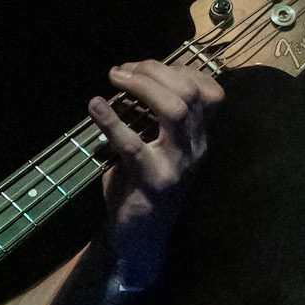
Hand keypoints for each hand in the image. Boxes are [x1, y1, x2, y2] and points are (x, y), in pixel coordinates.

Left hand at [87, 57, 223, 291]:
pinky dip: (112, 121)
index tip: (142, 67)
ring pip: (174, 111)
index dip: (178, 70)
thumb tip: (130, 77)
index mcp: (198, 137)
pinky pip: (134, 145)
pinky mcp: (153, 180)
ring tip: (115, 78)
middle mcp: (196, 147)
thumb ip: (153, 117)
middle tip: (122, 70)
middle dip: (155, 71)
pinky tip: (94, 106)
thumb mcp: (157, 147)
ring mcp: (178, 164)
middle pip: (190, 93)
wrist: (139, 238)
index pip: (209, 91)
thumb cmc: (141, 186)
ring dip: (142, 87)